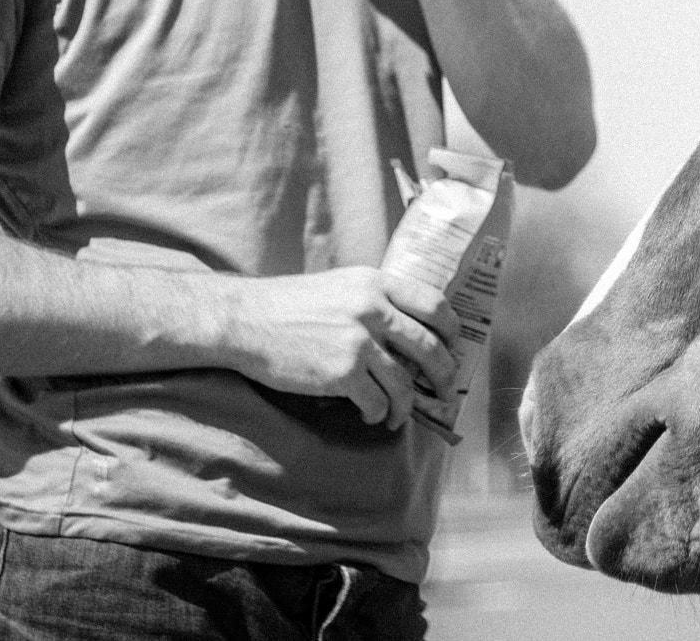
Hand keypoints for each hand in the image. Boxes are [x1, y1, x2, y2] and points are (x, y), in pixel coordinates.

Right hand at [225, 266, 460, 429]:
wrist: (245, 320)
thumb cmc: (289, 305)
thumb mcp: (340, 286)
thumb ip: (374, 300)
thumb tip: (408, 329)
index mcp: (376, 283)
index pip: (435, 304)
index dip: (452, 330)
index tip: (455, 347)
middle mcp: (374, 308)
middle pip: (430, 346)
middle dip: (443, 374)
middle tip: (444, 392)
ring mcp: (359, 341)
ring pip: (404, 383)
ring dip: (407, 405)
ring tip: (399, 415)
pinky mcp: (342, 372)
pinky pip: (377, 402)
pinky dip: (378, 414)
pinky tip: (371, 416)